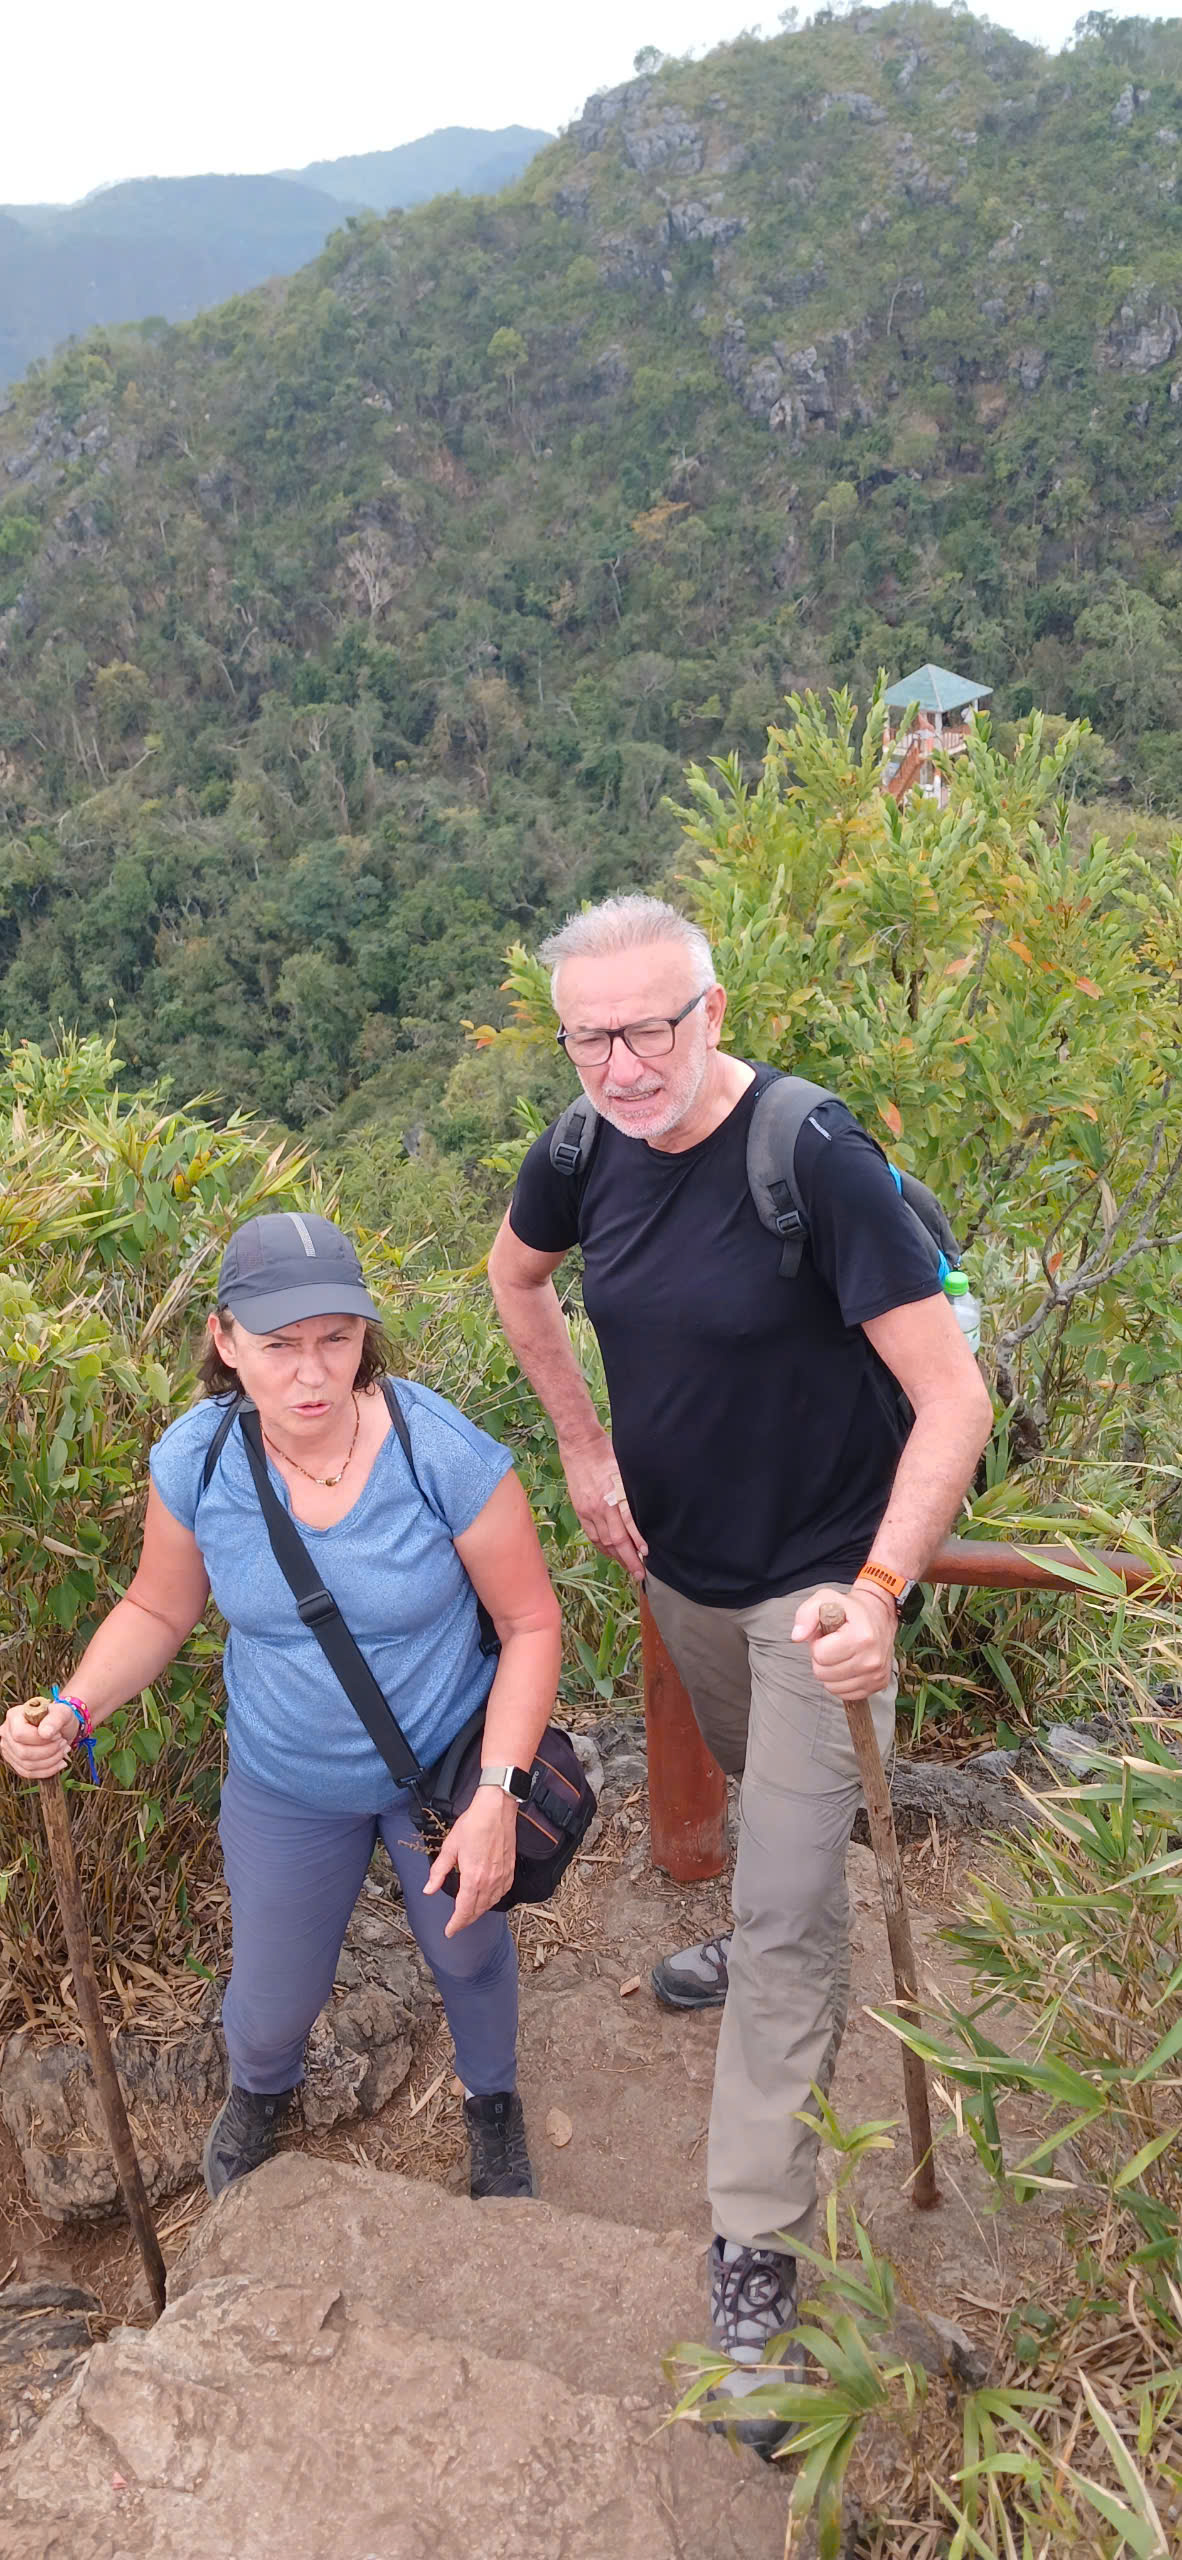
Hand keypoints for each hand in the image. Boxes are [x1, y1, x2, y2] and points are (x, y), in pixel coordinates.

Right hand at [0, 1696, 75, 1779]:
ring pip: (27, 1765)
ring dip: (51, 1761)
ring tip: (64, 1751)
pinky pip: (28, 1773)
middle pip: (23, 1753)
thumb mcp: (62, 1712)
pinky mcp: (15, 1762)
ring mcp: (9, 1750)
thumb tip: (45, 1733)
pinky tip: (60, 1762)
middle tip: (63, 1743)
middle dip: (49, 1751)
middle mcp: (7, 1734)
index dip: (41, 1739)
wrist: (59, 1729)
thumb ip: (55, 1718)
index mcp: (14, 1717)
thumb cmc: (59, 1718)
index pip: (20, 1734)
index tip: (58, 1735)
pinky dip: (48, 1770)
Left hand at [422, 1785, 517, 1935]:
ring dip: (478, 1912)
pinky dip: (492, 1900)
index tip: (449, 1931)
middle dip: (465, 1921)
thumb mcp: (449, 1847)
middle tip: (456, 1925)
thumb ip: (439, 1872)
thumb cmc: (473, 1825)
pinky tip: (487, 1899)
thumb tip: (428, 1890)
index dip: (455, 1924)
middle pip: (477, 1910)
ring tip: (468, 1914)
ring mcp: (502, 1876)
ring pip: (490, 1903)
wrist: (496, 1810)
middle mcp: (489, 1881)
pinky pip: (501, 1893)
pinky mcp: (510, 1870)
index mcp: (473, 1878)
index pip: (463, 1910)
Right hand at [561, 1431, 647, 1582]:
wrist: (580, 1445)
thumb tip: (646, 1512)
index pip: (628, 1525)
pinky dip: (602, 1546)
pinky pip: (592, 1534)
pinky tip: (610, 1553)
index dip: (637, 1541)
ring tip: (628, 1566)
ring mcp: (588, 1509)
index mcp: (614, 1494)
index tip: (646, 1554)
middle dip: (628, 1558)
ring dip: (616, 1556)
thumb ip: (633, 1491)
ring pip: (603, 1540)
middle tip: (639, 1573)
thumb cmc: (607, 1453)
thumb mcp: (626, 1469)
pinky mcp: (581, 1509)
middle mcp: (600, 1506)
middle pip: (616, 1539)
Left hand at [791, 1585, 895, 1701]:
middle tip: (832, 1644)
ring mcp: (876, 1674)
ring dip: (830, 1672)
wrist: (879, 1614)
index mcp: (861, 1637)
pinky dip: (841, 1682)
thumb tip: (797, 1636)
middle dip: (822, 1659)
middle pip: (823, 1674)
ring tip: (840, 1653)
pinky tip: (847, 1665)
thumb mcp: (826, 1599)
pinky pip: (845, 1694)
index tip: (826, 1635)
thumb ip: (806, 1614)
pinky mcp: (878, 1684)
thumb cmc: (850, 1609)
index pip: (820, 1655)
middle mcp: (871, 1659)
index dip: (817, 1644)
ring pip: (832, 1687)